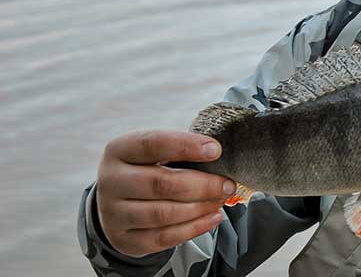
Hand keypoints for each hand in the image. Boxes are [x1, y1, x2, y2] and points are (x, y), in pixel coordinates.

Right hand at [95, 130, 235, 257]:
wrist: (118, 202)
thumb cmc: (146, 169)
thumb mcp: (155, 152)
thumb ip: (180, 150)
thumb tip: (217, 155)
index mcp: (119, 150)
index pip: (152, 144)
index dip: (186, 146)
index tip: (216, 150)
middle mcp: (111, 181)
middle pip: (161, 183)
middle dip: (202, 185)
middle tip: (227, 184)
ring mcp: (114, 213)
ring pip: (163, 214)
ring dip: (200, 207)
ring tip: (221, 200)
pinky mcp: (124, 239)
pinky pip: (163, 237)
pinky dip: (194, 228)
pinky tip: (213, 218)